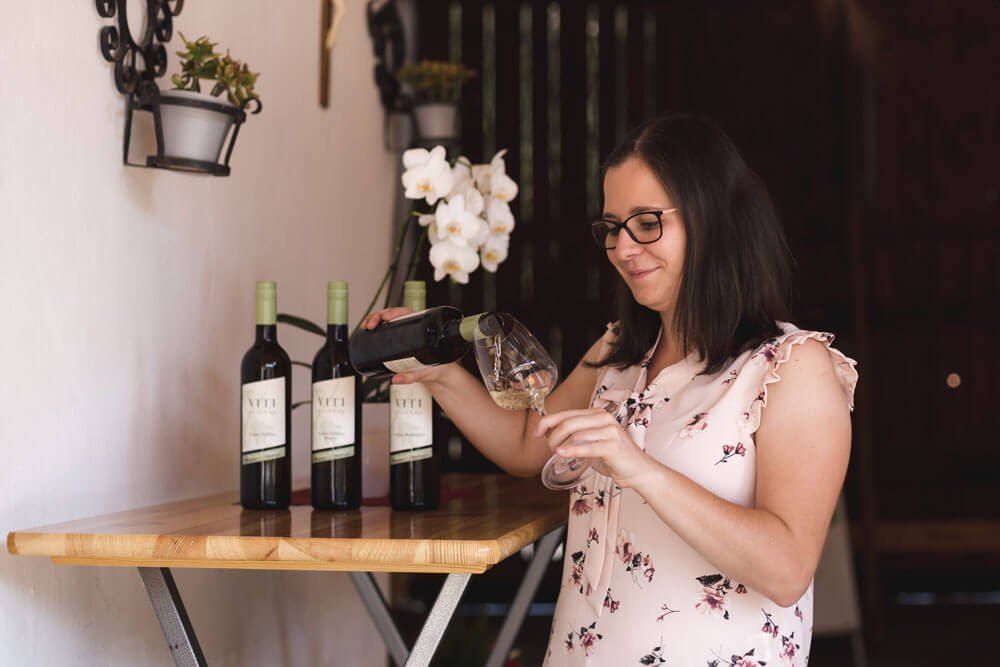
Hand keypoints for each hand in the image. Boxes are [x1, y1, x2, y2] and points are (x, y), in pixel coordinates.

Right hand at [360, 307, 459, 386]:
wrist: (439, 374)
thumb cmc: (438, 368)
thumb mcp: (424, 372)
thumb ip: (411, 376)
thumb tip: (396, 379)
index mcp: (422, 328)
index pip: (405, 313)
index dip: (392, 312)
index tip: (384, 318)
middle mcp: (412, 328)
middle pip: (392, 315)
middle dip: (378, 316)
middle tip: (370, 325)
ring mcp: (405, 334)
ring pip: (387, 321)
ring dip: (374, 320)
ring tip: (366, 327)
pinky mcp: (399, 341)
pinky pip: (386, 329)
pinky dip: (376, 327)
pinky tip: (367, 331)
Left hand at [534, 408, 661, 488]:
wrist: (638, 470)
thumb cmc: (613, 457)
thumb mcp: (591, 441)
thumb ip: (574, 435)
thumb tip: (548, 434)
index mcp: (597, 414)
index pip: (566, 414)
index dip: (547, 422)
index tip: (536, 433)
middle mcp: (604, 418)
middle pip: (568, 423)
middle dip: (552, 436)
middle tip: (549, 448)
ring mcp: (610, 431)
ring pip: (575, 434)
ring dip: (560, 444)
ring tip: (556, 454)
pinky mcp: (613, 446)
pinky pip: (586, 447)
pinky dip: (571, 450)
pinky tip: (561, 453)